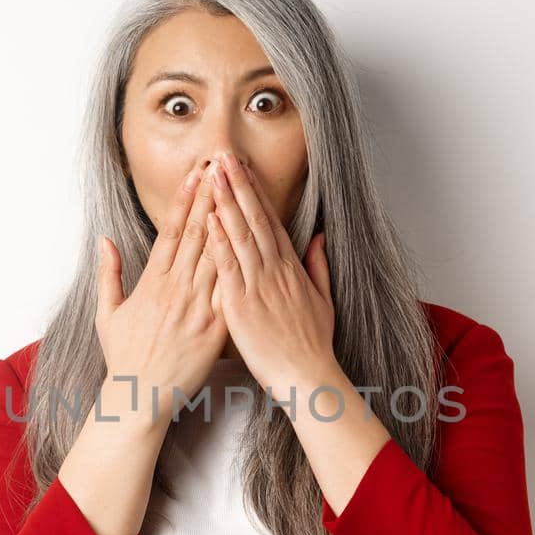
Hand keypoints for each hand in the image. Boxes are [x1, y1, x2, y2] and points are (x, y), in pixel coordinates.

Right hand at [95, 158, 227, 424]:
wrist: (139, 397)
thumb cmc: (124, 358)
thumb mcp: (107, 313)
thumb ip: (109, 274)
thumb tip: (105, 241)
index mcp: (151, 283)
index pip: (171, 231)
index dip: (184, 200)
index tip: (195, 174)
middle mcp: (175, 289)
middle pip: (197, 234)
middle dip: (211, 196)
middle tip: (224, 165)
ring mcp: (196, 307)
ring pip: (217, 255)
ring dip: (230, 220)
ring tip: (241, 191)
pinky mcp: (214, 328)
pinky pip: (231, 290)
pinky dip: (241, 264)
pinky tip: (253, 241)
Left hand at [204, 150, 336, 393]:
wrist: (308, 377)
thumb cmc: (312, 346)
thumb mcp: (323, 301)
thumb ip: (318, 266)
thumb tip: (318, 237)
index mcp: (291, 269)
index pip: (270, 222)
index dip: (255, 193)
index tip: (242, 169)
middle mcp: (275, 271)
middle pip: (254, 220)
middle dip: (238, 186)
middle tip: (223, 157)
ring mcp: (259, 286)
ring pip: (241, 236)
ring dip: (226, 202)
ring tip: (213, 175)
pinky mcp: (242, 306)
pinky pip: (229, 268)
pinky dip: (220, 242)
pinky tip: (211, 219)